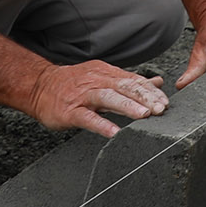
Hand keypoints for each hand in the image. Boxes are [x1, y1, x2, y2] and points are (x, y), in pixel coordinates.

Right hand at [30, 61, 169, 138]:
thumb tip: (157, 82)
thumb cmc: (73, 84)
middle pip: (124, 87)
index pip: (133, 80)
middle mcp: (96, 81)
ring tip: (144, 116)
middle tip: (161, 109)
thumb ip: (129, 81)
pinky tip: (115, 133)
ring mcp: (83, 96)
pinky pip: (88, 118)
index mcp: (106, 73)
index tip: (165, 102)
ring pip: (108, 98)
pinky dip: (102, 125)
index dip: (150, 91)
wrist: (39, 86)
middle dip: (144, 97)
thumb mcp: (103, 77)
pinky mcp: (70, 111)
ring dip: (127, 106)